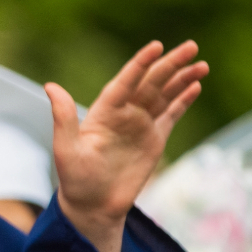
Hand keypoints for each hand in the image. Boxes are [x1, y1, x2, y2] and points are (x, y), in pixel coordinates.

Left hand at [49, 40, 207, 251]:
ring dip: (182, 79)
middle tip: (191, 46)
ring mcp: (140, 125)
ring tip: (201, 65)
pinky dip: (183, 100)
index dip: (140, 64)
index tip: (156, 46)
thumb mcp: (65, 149)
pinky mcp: (154, 139)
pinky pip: (171, 114)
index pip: (125, 82)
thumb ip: (63, 118)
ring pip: (165, 95)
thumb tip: (50, 85)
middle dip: (171, 65)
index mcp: (104, 111)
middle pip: (151, 83)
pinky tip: (195, 85)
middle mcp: (124, 113)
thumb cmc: (75, 179)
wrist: (93, 206)